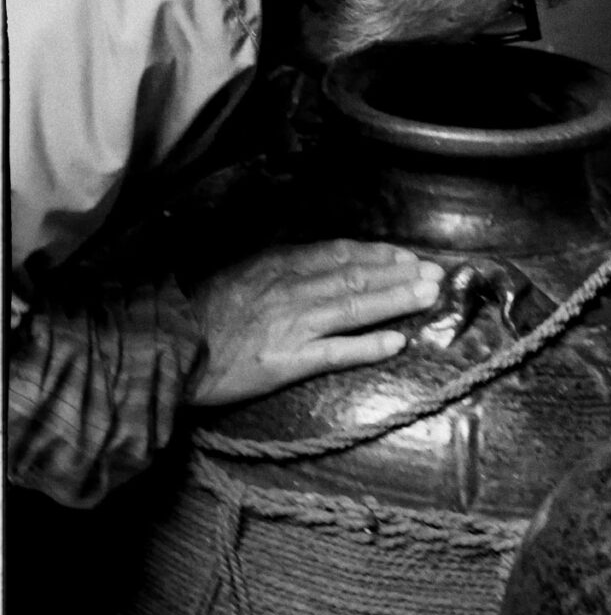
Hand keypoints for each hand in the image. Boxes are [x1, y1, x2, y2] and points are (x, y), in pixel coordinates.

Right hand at [186, 239, 443, 405]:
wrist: (169, 350)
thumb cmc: (200, 315)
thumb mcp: (238, 275)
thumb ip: (277, 268)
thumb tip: (315, 263)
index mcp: (277, 265)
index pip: (339, 254)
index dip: (378, 254)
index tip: (408, 255)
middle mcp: (290, 288)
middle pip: (355, 277)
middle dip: (400, 274)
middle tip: (436, 274)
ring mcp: (291, 324)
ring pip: (354, 307)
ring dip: (395, 300)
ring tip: (429, 297)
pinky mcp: (287, 360)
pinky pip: (335, 351)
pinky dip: (367, 346)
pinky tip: (396, 342)